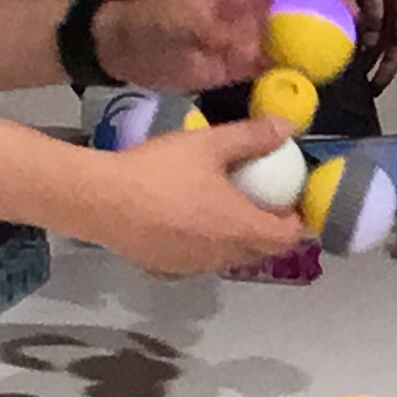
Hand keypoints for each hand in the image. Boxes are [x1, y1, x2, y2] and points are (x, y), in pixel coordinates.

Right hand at [86, 117, 310, 273]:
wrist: (100, 200)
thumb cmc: (160, 170)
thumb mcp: (210, 144)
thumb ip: (252, 136)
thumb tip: (287, 127)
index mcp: (241, 228)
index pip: (288, 237)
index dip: (296, 220)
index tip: (289, 197)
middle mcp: (224, 255)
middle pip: (263, 250)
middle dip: (270, 229)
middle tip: (261, 197)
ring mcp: (195, 266)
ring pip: (232, 257)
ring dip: (240, 237)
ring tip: (227, 205)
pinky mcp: (169, 269)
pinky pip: (203, 259)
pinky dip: (210, 243)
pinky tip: (191, 217)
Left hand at [96, 0, 344, 92]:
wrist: (125, 55)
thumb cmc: (151, 25)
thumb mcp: (182, 21)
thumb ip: (220, 31)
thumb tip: (256, 46)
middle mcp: (248, 2)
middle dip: (325, 0)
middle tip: (350, 17)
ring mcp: (248, 31)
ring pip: (293, 27)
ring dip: (318, 34)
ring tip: (344, 45)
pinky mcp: (244, 60)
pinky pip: (279, 60)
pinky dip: (299, 65)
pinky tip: (318, 72)